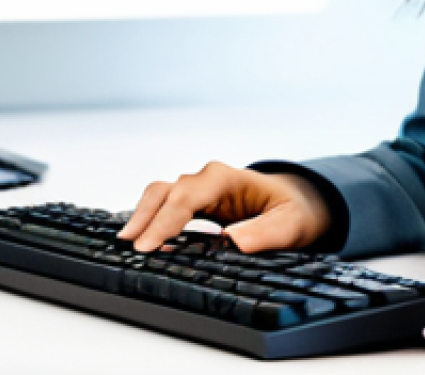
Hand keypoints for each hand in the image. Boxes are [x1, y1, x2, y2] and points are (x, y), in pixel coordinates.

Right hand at [117, 161, 332, 253]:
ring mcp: (200, 191)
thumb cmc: (294, 210)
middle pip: (166, 192)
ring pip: (160, 196)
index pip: (188, 196)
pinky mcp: (196, 204)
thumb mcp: (290, 223)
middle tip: (129, 246)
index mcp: (228, 179)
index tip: (149, 245)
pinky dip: (150, 220)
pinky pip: (166, 207)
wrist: (298, 203)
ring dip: (142, 216)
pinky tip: (141, 240)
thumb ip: (265, 232)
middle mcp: (208, 180)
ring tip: (126, 244)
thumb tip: (234, 240)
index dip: (166, 220)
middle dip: (145, 216)